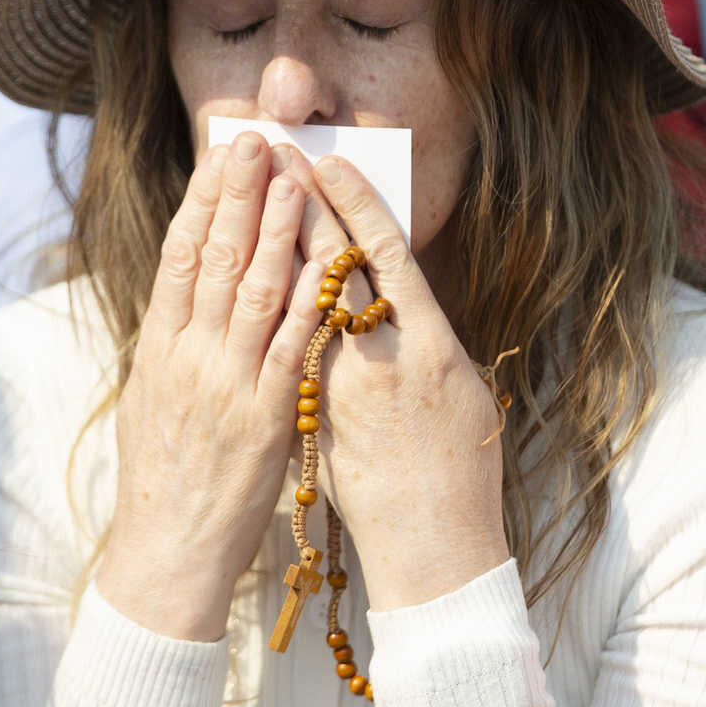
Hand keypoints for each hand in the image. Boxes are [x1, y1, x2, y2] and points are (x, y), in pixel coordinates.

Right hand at [94, 132, 325, 640]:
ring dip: (276, 229)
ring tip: (293, 178)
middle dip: (237, 194)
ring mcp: (228, 383)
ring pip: (253, 290)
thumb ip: (170, 341)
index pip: (179, 254)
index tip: (220, 153)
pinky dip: (309, 299)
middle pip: (214, 257)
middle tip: (256, 139)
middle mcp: (189, 355)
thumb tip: (183, 290)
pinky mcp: (267, 414)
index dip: (202, 198)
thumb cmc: (162, 474)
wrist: (167, 549)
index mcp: (157, 347)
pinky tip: (324, 261)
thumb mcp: (149, 396)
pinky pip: (292, 346)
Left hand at [277, 149, 510, 610]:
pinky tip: (245, 278)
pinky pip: (282, 349)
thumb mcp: (460, 386)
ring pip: (297, 304)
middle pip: (333, 267)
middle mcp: (382, 359)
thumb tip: (398, 294)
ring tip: (250, 201)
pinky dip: (264, 310)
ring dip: (272, 248)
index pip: (386, 257)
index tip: (330, 165)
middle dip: (302, 209)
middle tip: (276, 160)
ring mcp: (341, 388)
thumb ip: (423, 337)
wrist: (432, 546)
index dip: (355, 206)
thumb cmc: (460, 467)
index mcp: (429, 343)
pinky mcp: (312, 416)